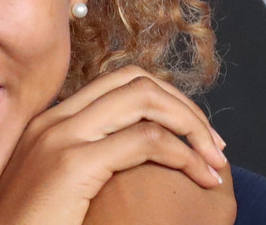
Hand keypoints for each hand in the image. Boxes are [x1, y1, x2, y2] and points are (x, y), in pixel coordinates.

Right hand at [0, 65, 228, 223]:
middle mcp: (54, 118)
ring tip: (214, 160)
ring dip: (190, 125)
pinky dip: (184, 154)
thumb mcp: (58, 186)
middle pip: (136, 80)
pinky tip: (200, 177)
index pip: (119, 83)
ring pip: (144, 99)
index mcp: (51, 121)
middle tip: (213, 146)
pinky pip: (146, 140)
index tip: (192, 137)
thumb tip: (135, 156)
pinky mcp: (71, 164)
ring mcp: (60, 137)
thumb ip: (87, 161)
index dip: (165, 101)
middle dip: (184, 107)